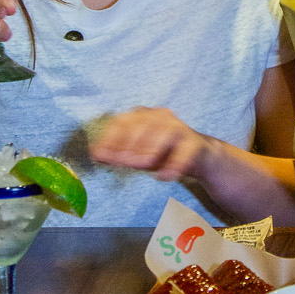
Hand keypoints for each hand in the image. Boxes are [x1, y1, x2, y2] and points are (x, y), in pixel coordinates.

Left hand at [91, 107, 213, 183]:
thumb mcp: (136, 154)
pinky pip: (185, 150)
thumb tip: (96, 156)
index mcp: (142, 116)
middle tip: (120, 163)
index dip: (109, 139)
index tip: (99, 157)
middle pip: (142, 125)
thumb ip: (117, 154)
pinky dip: (175, 164)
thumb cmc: (161, 153)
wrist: (198, 156)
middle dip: (128, 145)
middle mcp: (160, 116)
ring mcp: (179, 127)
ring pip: (164, 133)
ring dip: (151, 149)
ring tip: (141, 166)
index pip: (121, 122)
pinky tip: (164, 178)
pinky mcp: (195, 141)